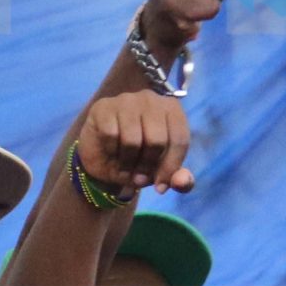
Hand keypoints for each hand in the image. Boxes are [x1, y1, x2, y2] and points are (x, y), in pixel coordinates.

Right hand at [78, 91, 193, 196]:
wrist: (104, 158)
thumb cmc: (139, 159)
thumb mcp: (162, 173)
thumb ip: (180, 179)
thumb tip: (182, 183)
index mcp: (172, 109)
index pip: (179, 139)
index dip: (170, 167)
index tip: (160, 186)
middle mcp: (151, 98)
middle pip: (157, 140)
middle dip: (147, 165)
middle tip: (139, 176)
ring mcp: (126, 99)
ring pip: (132, 139)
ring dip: (128, 162)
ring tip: (125, 165)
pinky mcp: (104, 107)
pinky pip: (111, 135)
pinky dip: (111, 151)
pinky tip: (110, 151)